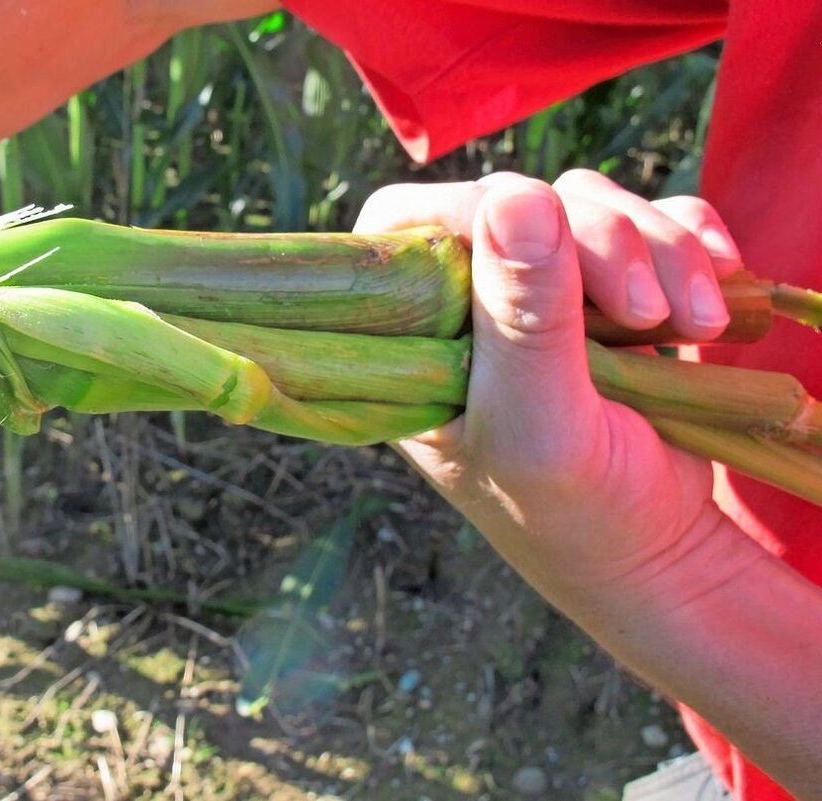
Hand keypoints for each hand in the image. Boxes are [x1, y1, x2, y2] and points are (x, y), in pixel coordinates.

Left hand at [354, 171, 751, 614]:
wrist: (660, 552)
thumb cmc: (576, 513)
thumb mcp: (542, 429)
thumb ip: (524, 324)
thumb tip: (515, 200)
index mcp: (417, 339)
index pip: (406, 227)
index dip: (469, 211)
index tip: (544, 240)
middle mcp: (470, 305)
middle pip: (515, 202)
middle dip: (598, 240)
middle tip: (647, 316)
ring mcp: (543, 290)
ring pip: (589, 206)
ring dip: (659, 249)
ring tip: (695, 326)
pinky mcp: (615, 287)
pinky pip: (652, 219)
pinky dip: (693, 242)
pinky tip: (716, 303)